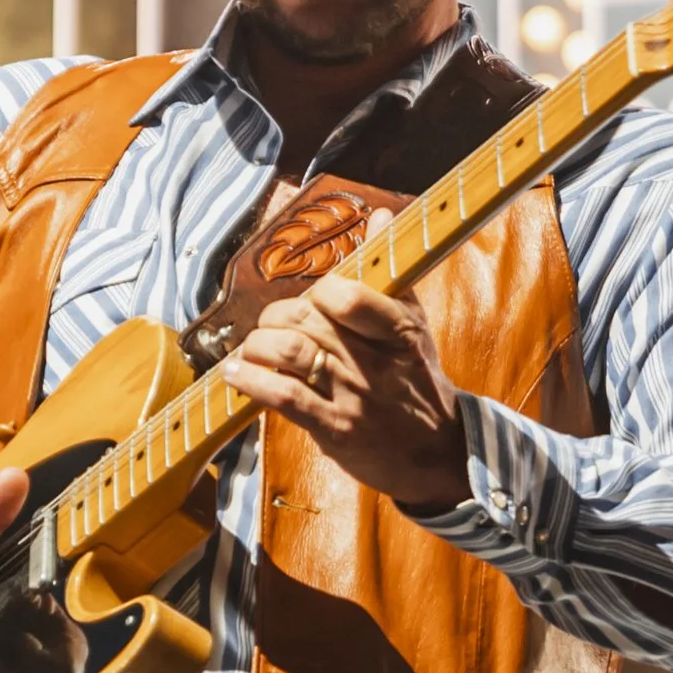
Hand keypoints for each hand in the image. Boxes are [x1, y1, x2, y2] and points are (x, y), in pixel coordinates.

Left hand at [220, 221, 470, 511]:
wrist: (437, 454)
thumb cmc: (418, 383)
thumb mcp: (415, 325)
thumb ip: (389, 274)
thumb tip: (382, 217)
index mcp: (399, 329)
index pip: (347, 294)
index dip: (320, 291)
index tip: (314, 300)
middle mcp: (375, 360)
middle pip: (306, 320)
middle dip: (276, 318)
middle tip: (271, 327)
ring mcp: (352, 396)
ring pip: (289, 353)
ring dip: (257, 345)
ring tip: (250, 349)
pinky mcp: (333, 429)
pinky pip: (282, 397)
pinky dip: (251, 381)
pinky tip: (235, 374)